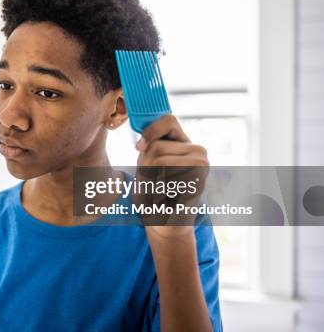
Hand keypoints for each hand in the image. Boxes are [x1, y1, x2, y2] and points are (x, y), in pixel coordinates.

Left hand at [133, 114, 208, 238]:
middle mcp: (198, 151)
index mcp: (184, 142)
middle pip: (156, 146)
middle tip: (151, 182)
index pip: (167, 120)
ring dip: (148, 181)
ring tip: (158, 191)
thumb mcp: (147, 163)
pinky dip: (156, 193)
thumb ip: (149, 147)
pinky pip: (166, 180)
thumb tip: (143, 143)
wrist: (165, 221)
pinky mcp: (199, 184)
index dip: (150, 131)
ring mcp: (202, 166)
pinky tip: (165, 200)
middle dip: (144, 166)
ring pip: (159, 161)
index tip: (138, 148)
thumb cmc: (153, 191)